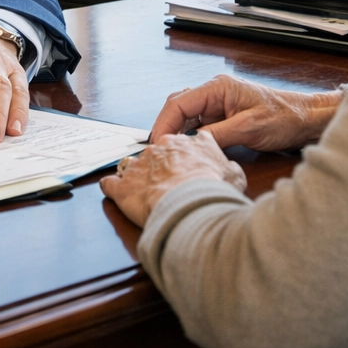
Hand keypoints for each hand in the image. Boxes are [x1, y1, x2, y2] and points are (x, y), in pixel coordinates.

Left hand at [100, 131, 245, 226]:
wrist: (191, 205)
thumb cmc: (214, 191)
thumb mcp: (235, 176)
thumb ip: (228, 168)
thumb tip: (228, 170)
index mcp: (192, 142)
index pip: (188, 142)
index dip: (188, 156)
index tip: (188, 166)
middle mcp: (164, 146)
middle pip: (160, 152)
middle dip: (162, 165)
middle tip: (169, 183)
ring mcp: (141, 163)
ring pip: (136, 165)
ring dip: (139, 177)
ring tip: (145, 193)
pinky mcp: (123, 184)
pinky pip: (111, 183)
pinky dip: (113, 188)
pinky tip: (115, 193)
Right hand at [148, 74, 344, 150]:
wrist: (306, 120)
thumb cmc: (284, 118)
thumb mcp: (249, 128)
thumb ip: (217, 135)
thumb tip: (191, 143)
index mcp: (218, 87)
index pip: (179, 103)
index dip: (164, 124)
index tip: (157, 144)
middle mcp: (214, 92)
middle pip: (177, 108)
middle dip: (165, 129)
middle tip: (158, 152)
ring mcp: (218, 104)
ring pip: (186, 118)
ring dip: (177, 134)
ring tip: (170, 154)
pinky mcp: (223, 117)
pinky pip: (198, 125)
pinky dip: (190, 138)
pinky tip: (188, 151)